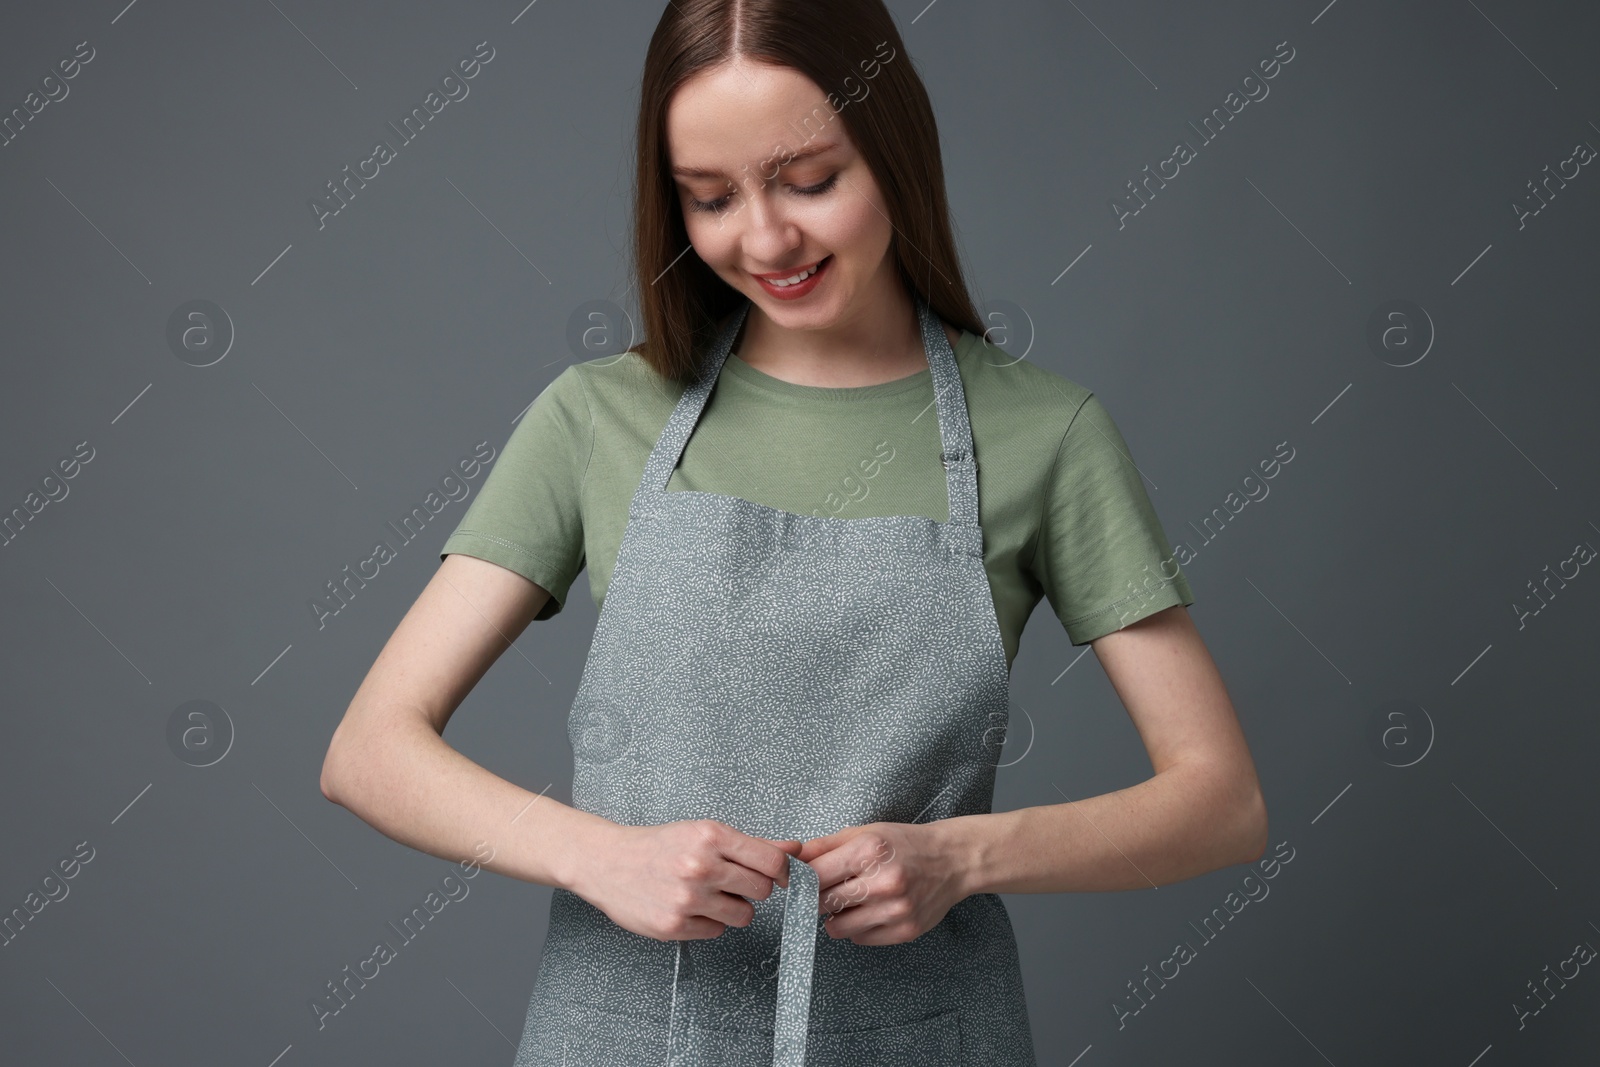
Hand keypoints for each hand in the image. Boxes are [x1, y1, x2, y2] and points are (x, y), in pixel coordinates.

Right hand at [570, 819, 802, 941]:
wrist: (608, 862)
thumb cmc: (658, 845)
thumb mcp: (704, 833)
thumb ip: (752, 844)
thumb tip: (796, 848)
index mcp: (711, 836)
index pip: (772, 861)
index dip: (781, 871)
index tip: (777, 875)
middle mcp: (700, 866)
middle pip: (762, 890)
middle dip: (751, 888)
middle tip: (730, 881)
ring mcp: (687, 898)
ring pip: (743, 915)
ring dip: (732, 908)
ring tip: (708, 895)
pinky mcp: (674, 926)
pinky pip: (716, 931)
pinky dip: (707, 922)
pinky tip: (688, 907)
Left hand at [797, 822, 968, 945]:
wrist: (953, 860)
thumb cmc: (906, 844)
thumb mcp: (865, 832)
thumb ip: (825, 846)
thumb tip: (790, 859)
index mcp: (870, 851)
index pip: (816, 876)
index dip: (803, 880)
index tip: (802, 882)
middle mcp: (884, 882)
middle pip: (823, 903)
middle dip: (820, 898)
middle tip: (830, 889)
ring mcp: (896, 910)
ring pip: (837, 928)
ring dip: (837, 916)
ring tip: (853, 901)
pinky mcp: (905, 931)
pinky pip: (860, 939)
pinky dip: (858, 927)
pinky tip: (871, 910)